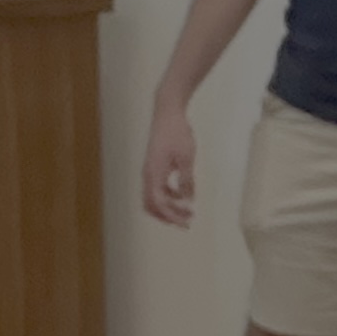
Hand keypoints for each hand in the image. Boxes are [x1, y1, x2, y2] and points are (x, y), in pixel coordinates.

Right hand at [142, 106, 199, 226]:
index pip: (159, 204)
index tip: (186, 222)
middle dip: (168, 216)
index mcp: (154, 174)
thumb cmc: (177, 133)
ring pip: (154, 198)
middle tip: (186, 221)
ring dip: (169, 207)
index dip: (172, 216)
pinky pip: (158, 188)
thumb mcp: (186, 158)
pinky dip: (169, 196)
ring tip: (188, 211)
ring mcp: (150, 170)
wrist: (167, 113)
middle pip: (152, 205)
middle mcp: (148, 174)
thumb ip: (186, 180)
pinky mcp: (154, 166)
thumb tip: (188, 200)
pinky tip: (183, 195)